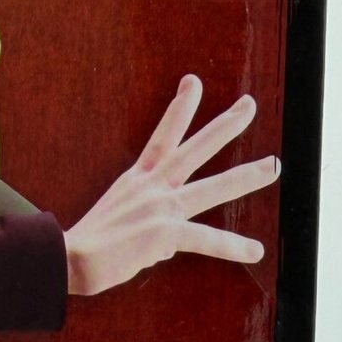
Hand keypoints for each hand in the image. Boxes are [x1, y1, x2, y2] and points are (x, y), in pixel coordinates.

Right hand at [63, 76, 278, 296]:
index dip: (180, 107)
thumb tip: (165, 243)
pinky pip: (206, 240)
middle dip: (226, 125)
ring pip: (213, 187)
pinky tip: (255, 251)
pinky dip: (232, 247)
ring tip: (274, 166)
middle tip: (250, 104)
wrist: (68, 259)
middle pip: (196, 147)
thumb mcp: (117, 223)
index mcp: (137, 180)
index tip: (194, 81)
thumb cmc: (84, 247)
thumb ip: (147, 226)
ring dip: (246, 176)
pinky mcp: (165, 233)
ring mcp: (161, 207)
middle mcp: (152, 186)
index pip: (163, 135)